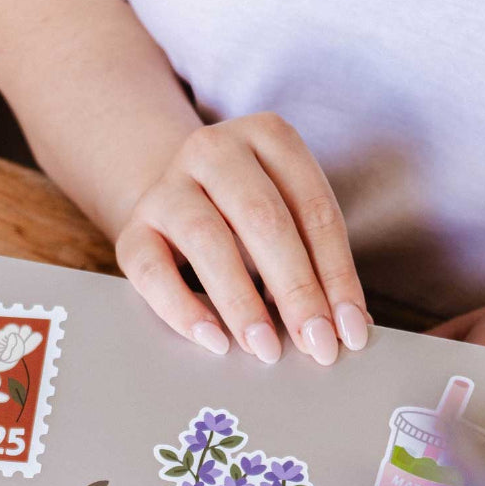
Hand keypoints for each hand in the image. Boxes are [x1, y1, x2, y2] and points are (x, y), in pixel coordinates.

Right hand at [114, 112, 369, 365]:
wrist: (173, 202)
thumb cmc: (243, 218)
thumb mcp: (287, 221)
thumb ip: (317, 263)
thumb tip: (352, 326)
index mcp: (268, 136)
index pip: (314, 210)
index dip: (337, 274)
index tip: (351, 329)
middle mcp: (214, 150)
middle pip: (263, 220)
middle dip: (297, 290)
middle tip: (315, 344)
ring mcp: (167, 188)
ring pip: (207, 240)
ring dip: (242, 302)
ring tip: (267, 349)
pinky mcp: (132, 231)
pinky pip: (153, 272)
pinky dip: (184, 311)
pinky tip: (215, 341)